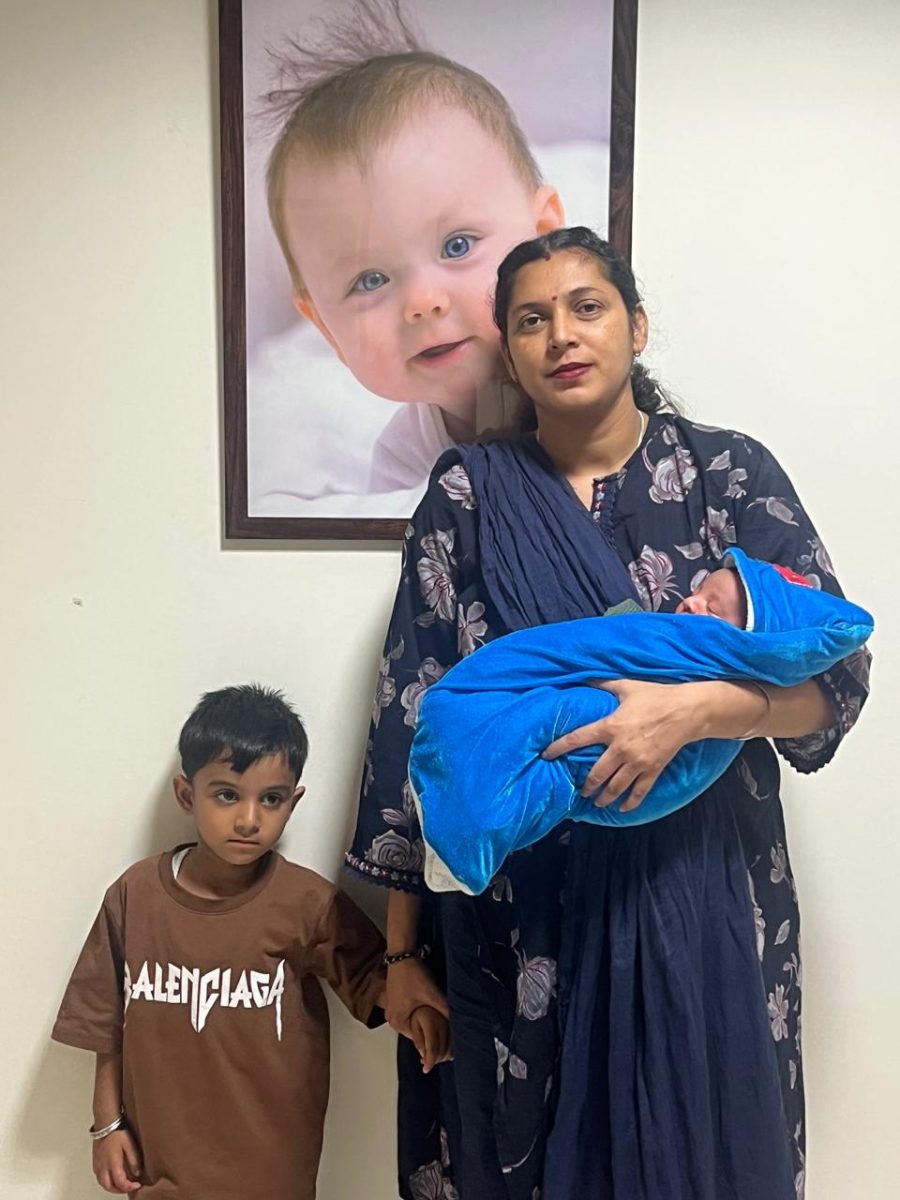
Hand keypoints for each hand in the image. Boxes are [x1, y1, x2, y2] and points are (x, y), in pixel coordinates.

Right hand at [92, 1129, 141, 1192]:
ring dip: (112, 1187)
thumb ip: (134, 1160)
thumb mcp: (130, 1144)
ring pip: (103, 1184)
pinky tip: (112, 1178)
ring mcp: (97, 1166)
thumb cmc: (117, 1132)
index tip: (137, 1185)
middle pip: (110, 1187)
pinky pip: (99, 1178)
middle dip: (120, 1190)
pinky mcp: (95, 1163)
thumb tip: (137, 1172)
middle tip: (130, 1187)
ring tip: (122, 1185)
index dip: (130, 1187)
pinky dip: (106, 1182)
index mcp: (112, 1164)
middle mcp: (103, 1167)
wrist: (106, 1124)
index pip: (121, 1183)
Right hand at [385, 957, 449, 1037]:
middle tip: (445, 1030)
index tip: (445, 1042)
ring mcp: (392, 1010)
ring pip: (413, 1022)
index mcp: (397, 1022)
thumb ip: (445, 1010)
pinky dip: (418, 1014)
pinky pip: (409, 1014)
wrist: (402, 954)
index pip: (419, 1041)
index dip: (433, 1041)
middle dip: (429, 1031)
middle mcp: (392, 1019)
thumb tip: (459, 1022)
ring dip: (424, 1021)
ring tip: (439, 1020)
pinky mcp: (395, 1001)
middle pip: (415, 1032)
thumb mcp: (431, 994)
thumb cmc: (412, 974)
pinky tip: (429, 1009)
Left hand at [409, 1005, 453, 1072]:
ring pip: (451, 1048)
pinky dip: (447, 1048)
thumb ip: (418, 1039)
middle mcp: (444, 1021)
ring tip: (429, 1057)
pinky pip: (453, 1041)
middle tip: (425, 1063)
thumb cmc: (413, 1003)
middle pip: (443, 1051)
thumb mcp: (411, 1023)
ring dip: (441, 1056)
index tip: (425, 1070)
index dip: (429, 1062)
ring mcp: (450, 1021)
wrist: (420, 987)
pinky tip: (439, 1050)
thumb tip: (423, 1055)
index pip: (432, 1049)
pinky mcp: (453, 1021)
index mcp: (432, 1022)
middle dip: (434, 1060)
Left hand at [543, 679, 700, 811]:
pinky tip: (623, 808)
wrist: (687, 711)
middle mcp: (621, 748)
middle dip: (586, 785)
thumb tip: (585, 677)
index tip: (546, 756)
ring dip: (604, 797)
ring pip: (615, 786)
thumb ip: (604, 684)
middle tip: (580, 790)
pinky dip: (630, 802)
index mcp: (611, 726)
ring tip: (597, 802)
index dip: (559, 748)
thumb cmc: (656, 696)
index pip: (578, 739)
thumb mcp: (627, 686)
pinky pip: (639, 791)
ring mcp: (638, 762)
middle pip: (596, 773)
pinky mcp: (653, 769)